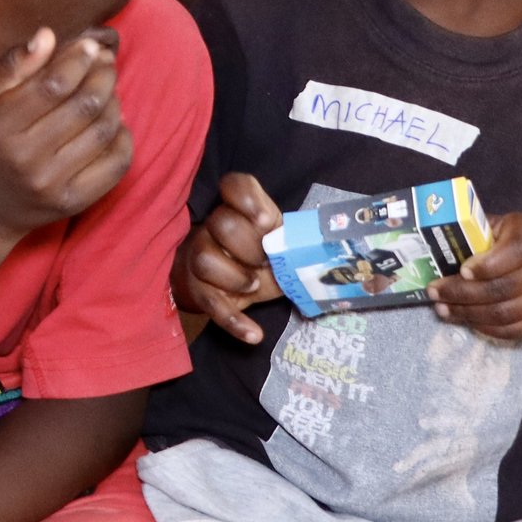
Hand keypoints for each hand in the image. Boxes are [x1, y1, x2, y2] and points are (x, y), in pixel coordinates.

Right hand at [0, 28, 131, 242]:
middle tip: (105, 63)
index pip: (54, 84)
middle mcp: (25, 158)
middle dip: (104, 75)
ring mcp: (52, 184)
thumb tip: (48, 36)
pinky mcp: (73, 203)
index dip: (79, 59)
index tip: (90, 45)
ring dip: (114, 101)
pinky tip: (112, 122)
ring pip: (105, 130)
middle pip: (85, 105)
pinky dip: (123, 135)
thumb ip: (11, 65)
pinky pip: (117, 163)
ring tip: (106, 89)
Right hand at [173, 171, 283, 343]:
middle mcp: (213, 228)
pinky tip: (254, 335)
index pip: (234, 186)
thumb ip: (293, 235)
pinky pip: (211, 306)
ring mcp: (201, 259)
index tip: (266, 221)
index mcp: (238, 209)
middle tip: (266, 261)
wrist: (222, 282)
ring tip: (253, 285)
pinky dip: (235, 322)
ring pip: (206, 261)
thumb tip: (321, 247)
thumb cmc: (260, 255)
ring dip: (236, 276)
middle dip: (250, 246)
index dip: (247, 200)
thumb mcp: (278, 239)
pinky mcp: (200, 293)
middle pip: (221, 224)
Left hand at [430, 212, 521, 339]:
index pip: (516, 250)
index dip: (488, 264)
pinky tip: (466, 321)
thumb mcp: (492, 230)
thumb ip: (472, 237)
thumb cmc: (505, 244)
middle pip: (507, 286)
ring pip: (508, 312)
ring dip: (470, 314)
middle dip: (464, 293)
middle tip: (435, 293)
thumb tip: (431, 250)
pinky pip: (516, 330)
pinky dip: (487, 328)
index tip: (462, 271)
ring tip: (442, 309)